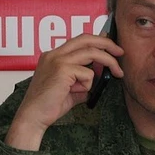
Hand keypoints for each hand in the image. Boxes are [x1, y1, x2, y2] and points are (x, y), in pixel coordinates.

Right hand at [5, 33, 123, 149]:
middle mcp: (54, 54)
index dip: (97, 40)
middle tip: (120, 52)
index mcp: (53, 56)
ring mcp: (57, 60)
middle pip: (86, 38)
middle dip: (107, 43)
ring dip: (108, 62)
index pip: (79, 40)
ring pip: (91, 52)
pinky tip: (75, 92)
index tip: (111, 45)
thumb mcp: (72, 89)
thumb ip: (84, 79)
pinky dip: (87, 85)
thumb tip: (101, 74)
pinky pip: (88, 73)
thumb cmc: (49, 105)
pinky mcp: (62, 69)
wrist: (34, 116)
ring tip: (117, 73)